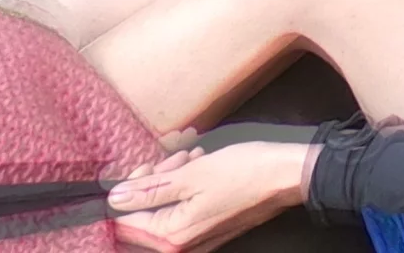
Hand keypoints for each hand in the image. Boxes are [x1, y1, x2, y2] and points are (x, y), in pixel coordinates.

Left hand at [108, 140, 311, 252]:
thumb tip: (115, 198)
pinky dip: (187, 187)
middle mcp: (181, 244)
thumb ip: (150, 189)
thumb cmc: (245, 172)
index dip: (130, 190)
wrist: (288, 176)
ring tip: (194, 159)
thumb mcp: (192, 175)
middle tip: (175, 160)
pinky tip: (201, 167)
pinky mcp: (209, 228)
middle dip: (154, 181)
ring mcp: (196, 238)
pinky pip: (183, 209)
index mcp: (172, 235)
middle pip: (145, 215)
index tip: (146, 167)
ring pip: (164, 208)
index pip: (126, 220)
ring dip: (172, 179)